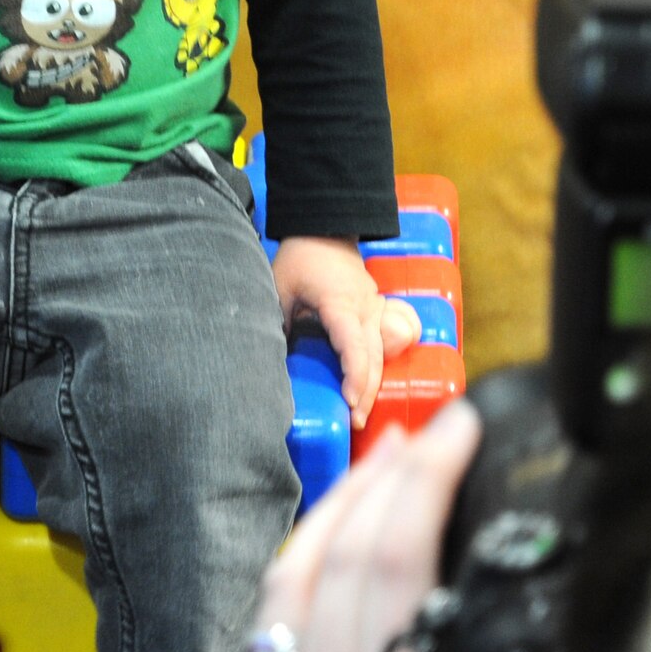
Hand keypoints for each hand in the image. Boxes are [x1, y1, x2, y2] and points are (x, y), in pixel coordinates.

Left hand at [255, 399, 483, 651]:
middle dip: (392, 470)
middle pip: (341, 553)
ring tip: (391, 452)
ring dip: (343, 500)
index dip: (428, 485)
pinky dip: (309, 552)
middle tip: (443, 420)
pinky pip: (277, 612)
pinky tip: (340, 539)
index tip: (467, 427)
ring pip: (294, 573)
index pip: (392, 568)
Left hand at [271, 236, 421, 427]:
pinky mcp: (375, 311)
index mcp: (341, 303)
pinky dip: (376, 368)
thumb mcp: (280, 287)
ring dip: (373, 384)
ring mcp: (374, 309)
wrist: (326, 228)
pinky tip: (366, 389)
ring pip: (382, 352)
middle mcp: (365, 308)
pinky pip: (382, 343)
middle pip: (374, 356)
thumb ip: (279, 322)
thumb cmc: (301, 258)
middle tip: (355, 423)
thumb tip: (268, 361)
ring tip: (360, 414)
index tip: (350, 401)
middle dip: (366, 391)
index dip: (354, 375)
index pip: (353, 344)